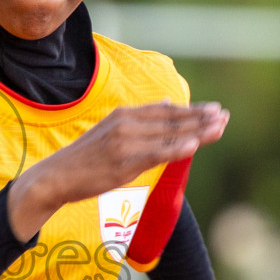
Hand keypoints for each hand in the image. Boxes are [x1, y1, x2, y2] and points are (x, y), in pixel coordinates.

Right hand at [8, 101, 227, 238]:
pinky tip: (195, 145)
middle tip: (224, 116)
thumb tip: (166, 103)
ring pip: (168, 135)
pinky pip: (155, 153)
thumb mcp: (111, 131)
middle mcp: (126, 124)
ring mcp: (124, 142)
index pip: (165, 110)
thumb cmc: (85, 159)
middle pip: (171, 119)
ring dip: (197, 131)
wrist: (56, 177)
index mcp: (124, 115)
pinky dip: (177, 148)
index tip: (214, 111)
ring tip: (219, 128)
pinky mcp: (122, 162)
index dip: (192, 110)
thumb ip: (140, 119)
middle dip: (200, 118)